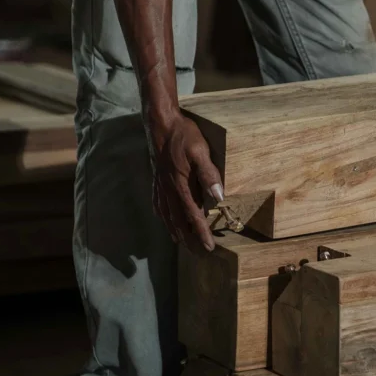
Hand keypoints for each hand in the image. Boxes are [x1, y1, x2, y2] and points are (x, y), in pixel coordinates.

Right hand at [150, 112, 221, 251]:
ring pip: (167, 215)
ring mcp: (160, 185)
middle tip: (199, 253)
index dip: (201, 233)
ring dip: (175, 231)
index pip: (193, 216)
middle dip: (189, 239)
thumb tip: (219, 197)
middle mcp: (168, 189)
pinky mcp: (156, 178)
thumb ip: (209, 174)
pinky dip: (162, 216)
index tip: (209, 247)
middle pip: (178, 221)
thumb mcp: (200, 151)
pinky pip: (158, 203)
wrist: (160, 122)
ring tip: (182, 242)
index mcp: (180, 185)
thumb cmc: (183, 135)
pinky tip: (164, 219)